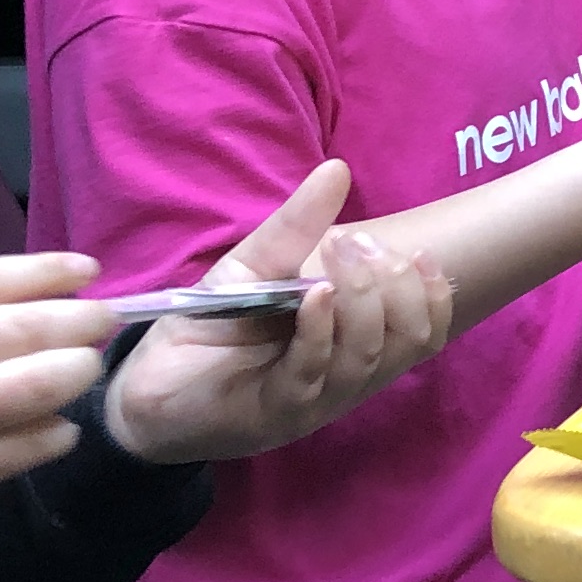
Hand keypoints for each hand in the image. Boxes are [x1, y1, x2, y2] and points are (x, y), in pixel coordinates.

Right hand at [0, 252, 113, 564]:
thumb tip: (19, 305)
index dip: (42, 271)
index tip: (86, 272)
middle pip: (17, 329)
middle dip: (76, 321)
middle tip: (107, 319)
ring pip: (30, 387)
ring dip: (74, 374)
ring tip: (89, 369)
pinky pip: (19, 448)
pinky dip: (51, 436)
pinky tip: (60, 431)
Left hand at [105, 161, 457, 467]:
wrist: (147, 385)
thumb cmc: (213, 325)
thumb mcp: (257, 265)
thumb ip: (298, 226)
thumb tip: (337, 169)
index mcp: (354, 347)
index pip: (424, 332)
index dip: (435, 293)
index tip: (418, 251)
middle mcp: (345, 379)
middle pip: (407, 339)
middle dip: (394, 284)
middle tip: (358, 243)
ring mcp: (314, 400)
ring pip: (367, 355)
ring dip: (361, 297)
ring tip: (341, 252)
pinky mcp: (275, 412)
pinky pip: (313, 372)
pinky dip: (321, 328)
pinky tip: (316, 295)